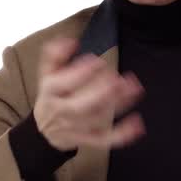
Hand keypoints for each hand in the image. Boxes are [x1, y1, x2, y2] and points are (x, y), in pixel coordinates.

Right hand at [33, 37, 144, 151]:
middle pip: (79, 106)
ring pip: (96, 119)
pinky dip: (121, 134)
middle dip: (100, 92)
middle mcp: (60, 112)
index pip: (63, 84)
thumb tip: (70, 40)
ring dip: (116, 104)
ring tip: (134, 88)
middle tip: (117, 78)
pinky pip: (104, 139)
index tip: (97, 61)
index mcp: (50, 93)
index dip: (81, 72)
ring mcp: (74, 128)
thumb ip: (56, 55)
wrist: (44, 132)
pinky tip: (136, 122)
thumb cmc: (51, 97)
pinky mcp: (87, 140)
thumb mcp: (47, 74)